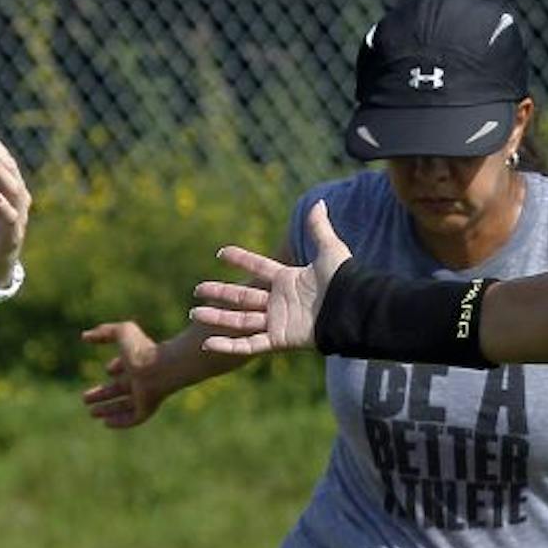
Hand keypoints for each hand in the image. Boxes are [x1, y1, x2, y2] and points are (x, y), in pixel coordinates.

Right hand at [79, 321, 171, 427]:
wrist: (161, 368)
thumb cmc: (143, 350)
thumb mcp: (122, 333)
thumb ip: (105, 331)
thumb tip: (84, 336)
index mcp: (139, 362)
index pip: (127, 367)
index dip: (116, 367)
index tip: (109, 369)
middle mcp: (142, 380)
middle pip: (121, 389)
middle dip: (103, 394)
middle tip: (85, 399)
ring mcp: (146, 395)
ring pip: (126, 406)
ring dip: (108, 410)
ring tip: (91, 413)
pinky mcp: (148, 407)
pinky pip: (134, 419)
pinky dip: (121, 422)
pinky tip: (106, 423)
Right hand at [191, 199, 349, 355]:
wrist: (353, 310)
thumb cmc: (344, 282)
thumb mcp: (330, 251)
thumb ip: (319, 228)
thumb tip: (319, 201)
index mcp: (289, 280)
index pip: (259, 267)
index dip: (241, 260)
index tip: (221, 252)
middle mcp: (281, 301)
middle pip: (243, 297)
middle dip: (220, 293)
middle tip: (197, 289)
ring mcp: (279, 322)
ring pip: (241, 320)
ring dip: (217, 317)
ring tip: (194, 312)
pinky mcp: (280, 340)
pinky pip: (250, 345)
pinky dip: (229, 345)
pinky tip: (210, 343)